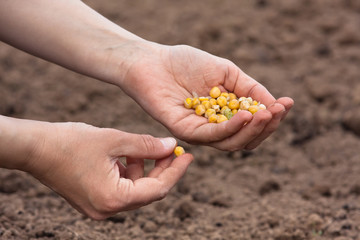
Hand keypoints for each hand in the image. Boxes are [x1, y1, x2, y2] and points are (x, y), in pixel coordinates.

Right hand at [25, 122, 192, 219]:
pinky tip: (129, 154)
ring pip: (135, 189)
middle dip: (163, 169)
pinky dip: (130, 172)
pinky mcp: (93, 200)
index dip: (176, 171)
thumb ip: (147, 145)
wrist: (35, 148)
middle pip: (147, 192)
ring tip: (147, 147)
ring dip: (145, 168)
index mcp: (114, 199)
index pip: (157, 189)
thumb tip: (171, 145)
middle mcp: (107, 210)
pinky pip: (121, 188)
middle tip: (174, 150)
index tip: (189, 156)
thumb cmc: (72, 142)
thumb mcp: (115, 140)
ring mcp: (99, 207)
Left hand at [116, 43, 293, 150]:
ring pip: (232, 143)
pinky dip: (231, 128)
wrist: (153, 61)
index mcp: (225, 115)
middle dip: (266, 127)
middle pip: (246, 139)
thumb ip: (249, 88)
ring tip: (266, 114)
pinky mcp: (185, 131)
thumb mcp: (227, 72)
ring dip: (252, 130)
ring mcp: (200, 132)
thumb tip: (275, 105)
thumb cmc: (188, 64)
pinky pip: (212, 136)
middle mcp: (214, 128)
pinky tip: (245, 116)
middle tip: (277, 112)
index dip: (272, 118)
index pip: (253, 126)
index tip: (288, 103)